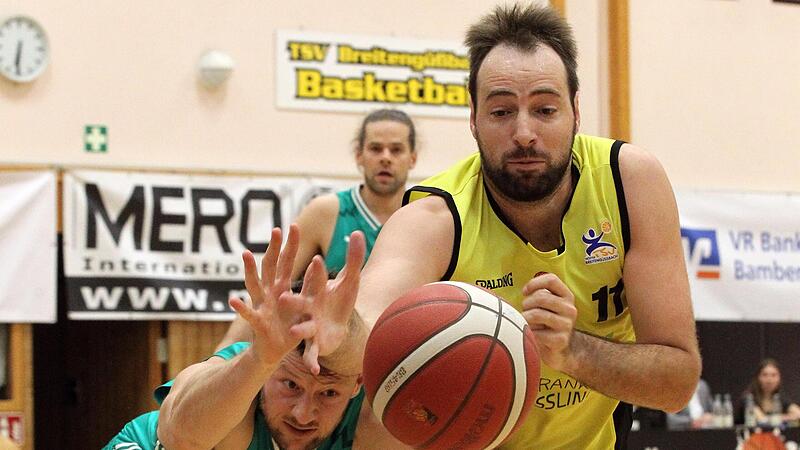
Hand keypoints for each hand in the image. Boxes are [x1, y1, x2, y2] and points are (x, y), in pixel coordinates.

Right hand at [229, 225, 308, 365]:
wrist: (276, 351)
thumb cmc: (290, 325)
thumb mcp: (304, 304)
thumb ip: (310, 286)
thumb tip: (318, 263)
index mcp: (281, 287)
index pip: (285, 261)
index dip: (289, 245)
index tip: (293, 226)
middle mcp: (269, 292)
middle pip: (270, 266)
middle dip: (273, 249)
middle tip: (276, 229)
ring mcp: (262, 305)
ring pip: (254, 284)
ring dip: (250, 269)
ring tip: (246, 253)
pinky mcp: (259, 323)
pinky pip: (249, 314)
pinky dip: (241, 308)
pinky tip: (233, 300)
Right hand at [287, 230, 365, 373]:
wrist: (339, 326)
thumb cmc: (340, 299)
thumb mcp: (350, 279)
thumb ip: (354, 257)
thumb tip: (356, 232)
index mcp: (316, 292)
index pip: (317, 280)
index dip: (317, 271)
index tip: (317, 260)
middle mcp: (309, 309)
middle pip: (301, 304)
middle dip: (295, 301)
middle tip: (285, 297)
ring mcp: (311, 328)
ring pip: (303, 329)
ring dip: (300, 331)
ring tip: (294, 334)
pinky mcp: (315, 345)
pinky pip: (311, 354)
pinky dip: (311, 362)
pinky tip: (313, 371)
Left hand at [521, 272, 577, 371]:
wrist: (557, 350)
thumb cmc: (546, 323)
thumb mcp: (545, 305)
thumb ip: (538, 294)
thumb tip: (525, 292)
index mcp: (567, 296)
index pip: (551, 280)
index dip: (534, 283)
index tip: (524, 292)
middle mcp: (570, 309)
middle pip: (541, 297)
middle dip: (526, 304)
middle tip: (525, 311)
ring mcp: (567, 325)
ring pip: (537, 314)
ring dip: (526, 318)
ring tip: (527, 322)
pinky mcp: (561, 340)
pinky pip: (536, 332)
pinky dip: (529, 333)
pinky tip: (533, 335)